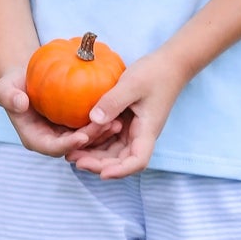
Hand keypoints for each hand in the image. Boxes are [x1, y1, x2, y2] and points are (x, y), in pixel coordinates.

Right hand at [0, 69, 122, 160]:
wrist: (24, 77)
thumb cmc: (12, 84)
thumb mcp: (3, 88)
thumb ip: (7, 96)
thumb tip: (21, 103)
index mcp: (35, 139)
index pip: (53, 148)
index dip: (68, 145)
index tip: (82, 137)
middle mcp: (52, 140)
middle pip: (75, 146)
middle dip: (92, 140)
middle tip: (109, 126)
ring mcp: (65, 133)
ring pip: (88, 138)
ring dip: (103, 133)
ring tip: (118, 121)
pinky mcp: (75, 123)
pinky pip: (92, 125)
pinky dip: (103, 120)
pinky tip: (118, 111)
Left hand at [65, 47, 188, 179]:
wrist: (170, 64)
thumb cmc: (155, 73)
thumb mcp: (132, 84)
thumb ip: (113, 101)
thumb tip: (94, 120)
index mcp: (147, 130)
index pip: (138, 161)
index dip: (121, 171)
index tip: (102, 174)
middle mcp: (140, 135)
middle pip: (121, 160)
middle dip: (98, 164)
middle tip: (73, 160)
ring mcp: (133, 130)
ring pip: (113, 151)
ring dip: (94, 155)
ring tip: (71, 153)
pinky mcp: (126, 122)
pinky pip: (110, 137)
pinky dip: (96, 141)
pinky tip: (79, 138)